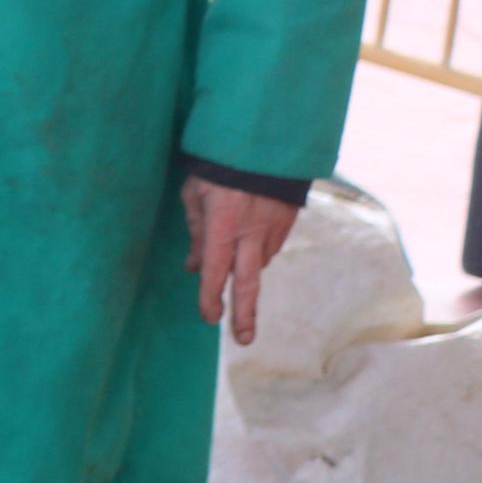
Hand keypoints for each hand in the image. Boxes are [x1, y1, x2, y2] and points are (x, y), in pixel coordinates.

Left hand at [185, 178, 298, 346]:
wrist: (263, 143)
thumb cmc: (218, 167)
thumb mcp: (195, 195)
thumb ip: (195, 232)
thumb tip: (193, 268)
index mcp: (224, 225)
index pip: (215, 270)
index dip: (211, 296)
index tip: (209, 317)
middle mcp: (251, 232)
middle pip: (249, 282)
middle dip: (245, 313)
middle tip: (244, 339)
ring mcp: (273, 228)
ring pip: (258, 264)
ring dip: (245, 273)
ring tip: (235, 269)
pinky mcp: (288, 222)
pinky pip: (269, 248)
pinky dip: (257, 254)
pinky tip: (248, 247)